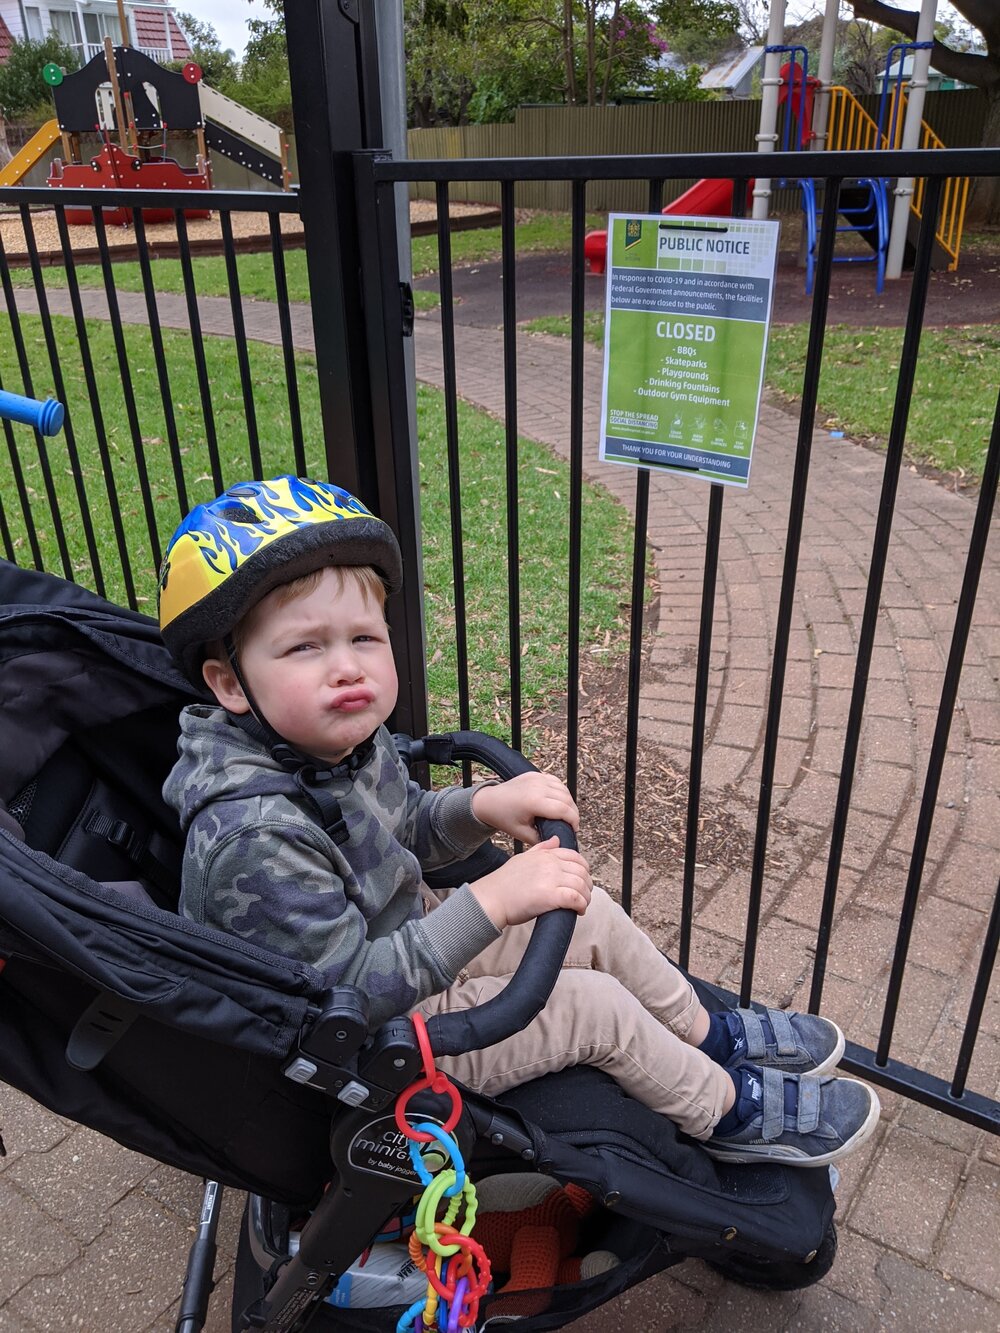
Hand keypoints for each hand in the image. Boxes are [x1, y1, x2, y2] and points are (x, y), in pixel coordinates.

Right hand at [470, 836, 591, 929]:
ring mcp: (551, 879)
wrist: (491, 899)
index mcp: (545, 855)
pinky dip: (581, 905)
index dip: (583, 869)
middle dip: (587, 885)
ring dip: (586, 897)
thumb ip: (541, 849)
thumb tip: (556, 841)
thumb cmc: (503, 883)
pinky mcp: (550, 896)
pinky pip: (575, 898)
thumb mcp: (522, 858)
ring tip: (582, 905)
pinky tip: (579, 911)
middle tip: (584, 895)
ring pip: (582, 885)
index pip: (575, 857)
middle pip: (582, 871)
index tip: (582, 880)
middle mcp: (550, 864)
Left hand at [471, 772, 579, 845]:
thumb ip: (541, 839)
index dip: (574, 820)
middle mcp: (537, 787)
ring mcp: (536, 778)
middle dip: (573, 812)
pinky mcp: (534, 774)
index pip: (563, 809)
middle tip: (572, 824)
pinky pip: (555, 781)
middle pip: (567, 798)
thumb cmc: (503, 818)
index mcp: (534, 802)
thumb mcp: (521, 833)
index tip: (574, 829)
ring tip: (566, 814)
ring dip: (568, 801)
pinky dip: (560, 791)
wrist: (488, 801)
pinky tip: (558, 801)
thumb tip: (558, 842)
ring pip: (563, 789)